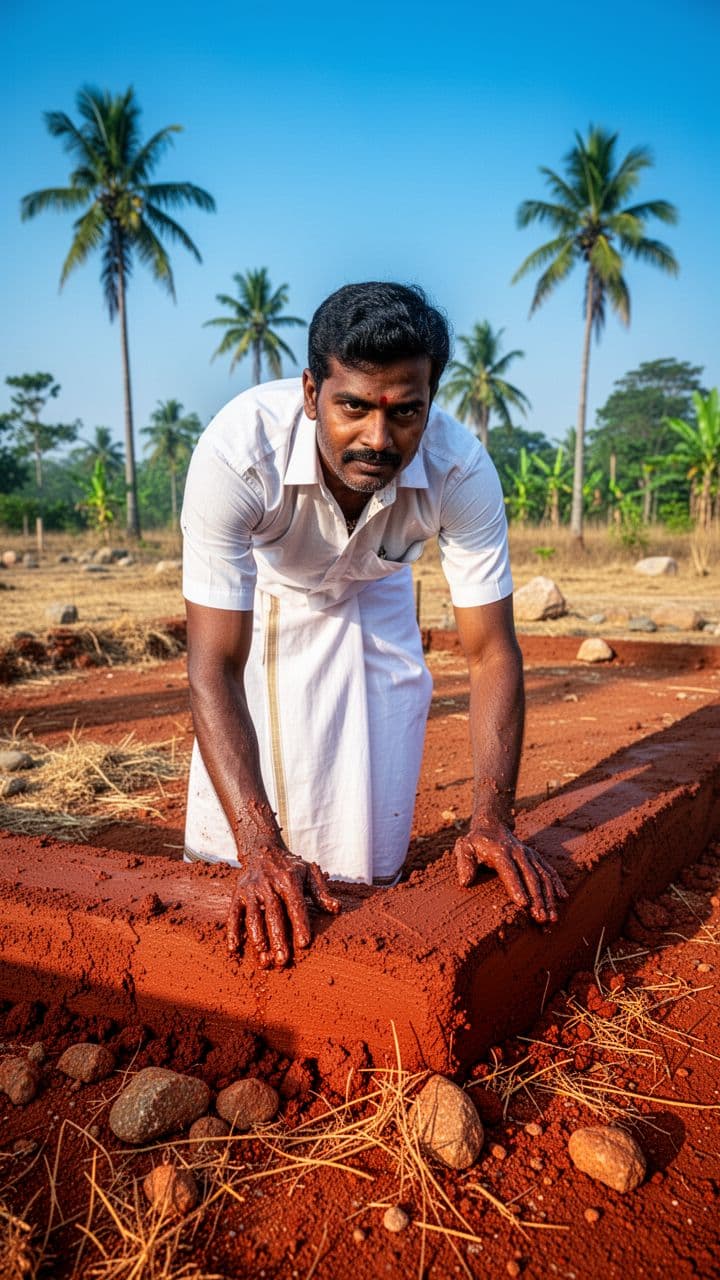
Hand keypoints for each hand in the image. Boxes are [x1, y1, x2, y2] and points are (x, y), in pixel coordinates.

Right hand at [227, 843, 340, 966]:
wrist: (262, 849)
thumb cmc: (290, 866)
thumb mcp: (309, 872)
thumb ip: (321, 892)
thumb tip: (336, 909)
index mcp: (290, 880)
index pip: (295, 905)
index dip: (299, 924)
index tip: (303, 944)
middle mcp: (269, 884)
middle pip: (274, 914)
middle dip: (278, 938)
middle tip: (282, 960)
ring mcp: (252, 890)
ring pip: (253, 916)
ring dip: (257, 938)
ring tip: (263, 958)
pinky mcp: (238, 894)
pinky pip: (234, 914)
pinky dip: (233, 931)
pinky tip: (235, 949)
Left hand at [454, 818, 566, 923]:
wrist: (492, 825)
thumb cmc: (476, 842)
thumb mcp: (464, 848)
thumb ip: (464, 863)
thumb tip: (465, 881)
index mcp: (500, 852)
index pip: (510, 872)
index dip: (517, 888)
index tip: (523, 905)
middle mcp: (519, 853)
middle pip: (530, 878)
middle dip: (537, 900)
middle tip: (541, 919)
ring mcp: (529, 855)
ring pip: (543, 877)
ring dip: (549, 897)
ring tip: (552, 917)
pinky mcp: (536, 857)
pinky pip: (549, 871)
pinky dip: (557, 884)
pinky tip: (563, 898)